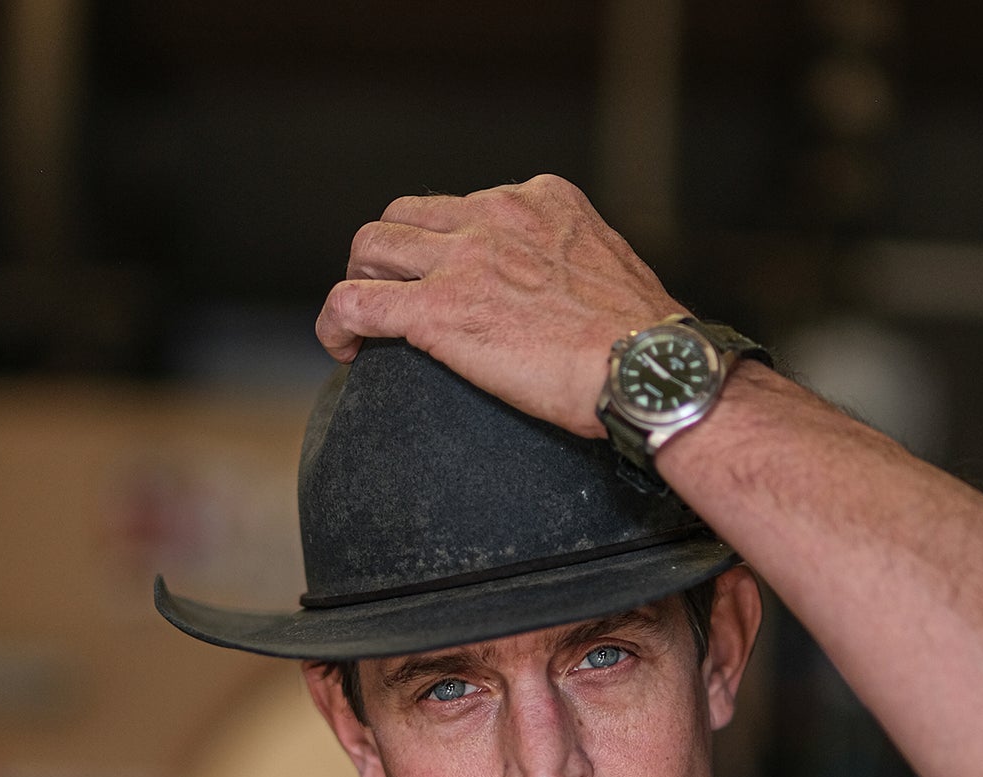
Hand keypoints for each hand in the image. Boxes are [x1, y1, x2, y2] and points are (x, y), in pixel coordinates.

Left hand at [315, 175, 678, 436]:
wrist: (646, 369)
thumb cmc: (642, 343)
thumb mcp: (608, 270)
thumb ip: (570, 265)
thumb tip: (560, 297)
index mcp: (540, 199)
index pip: (466, 204)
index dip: (445, 243)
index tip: (448, 279)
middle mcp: (496, 214)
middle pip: (407, 213)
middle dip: (389, 253)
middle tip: (390, 296)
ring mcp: (463, 259)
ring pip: (372, 246)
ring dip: (360, 280)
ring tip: (362, 324)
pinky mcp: (438, 310)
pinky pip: (356, 300)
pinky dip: (336, 322)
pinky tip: (342, 349)